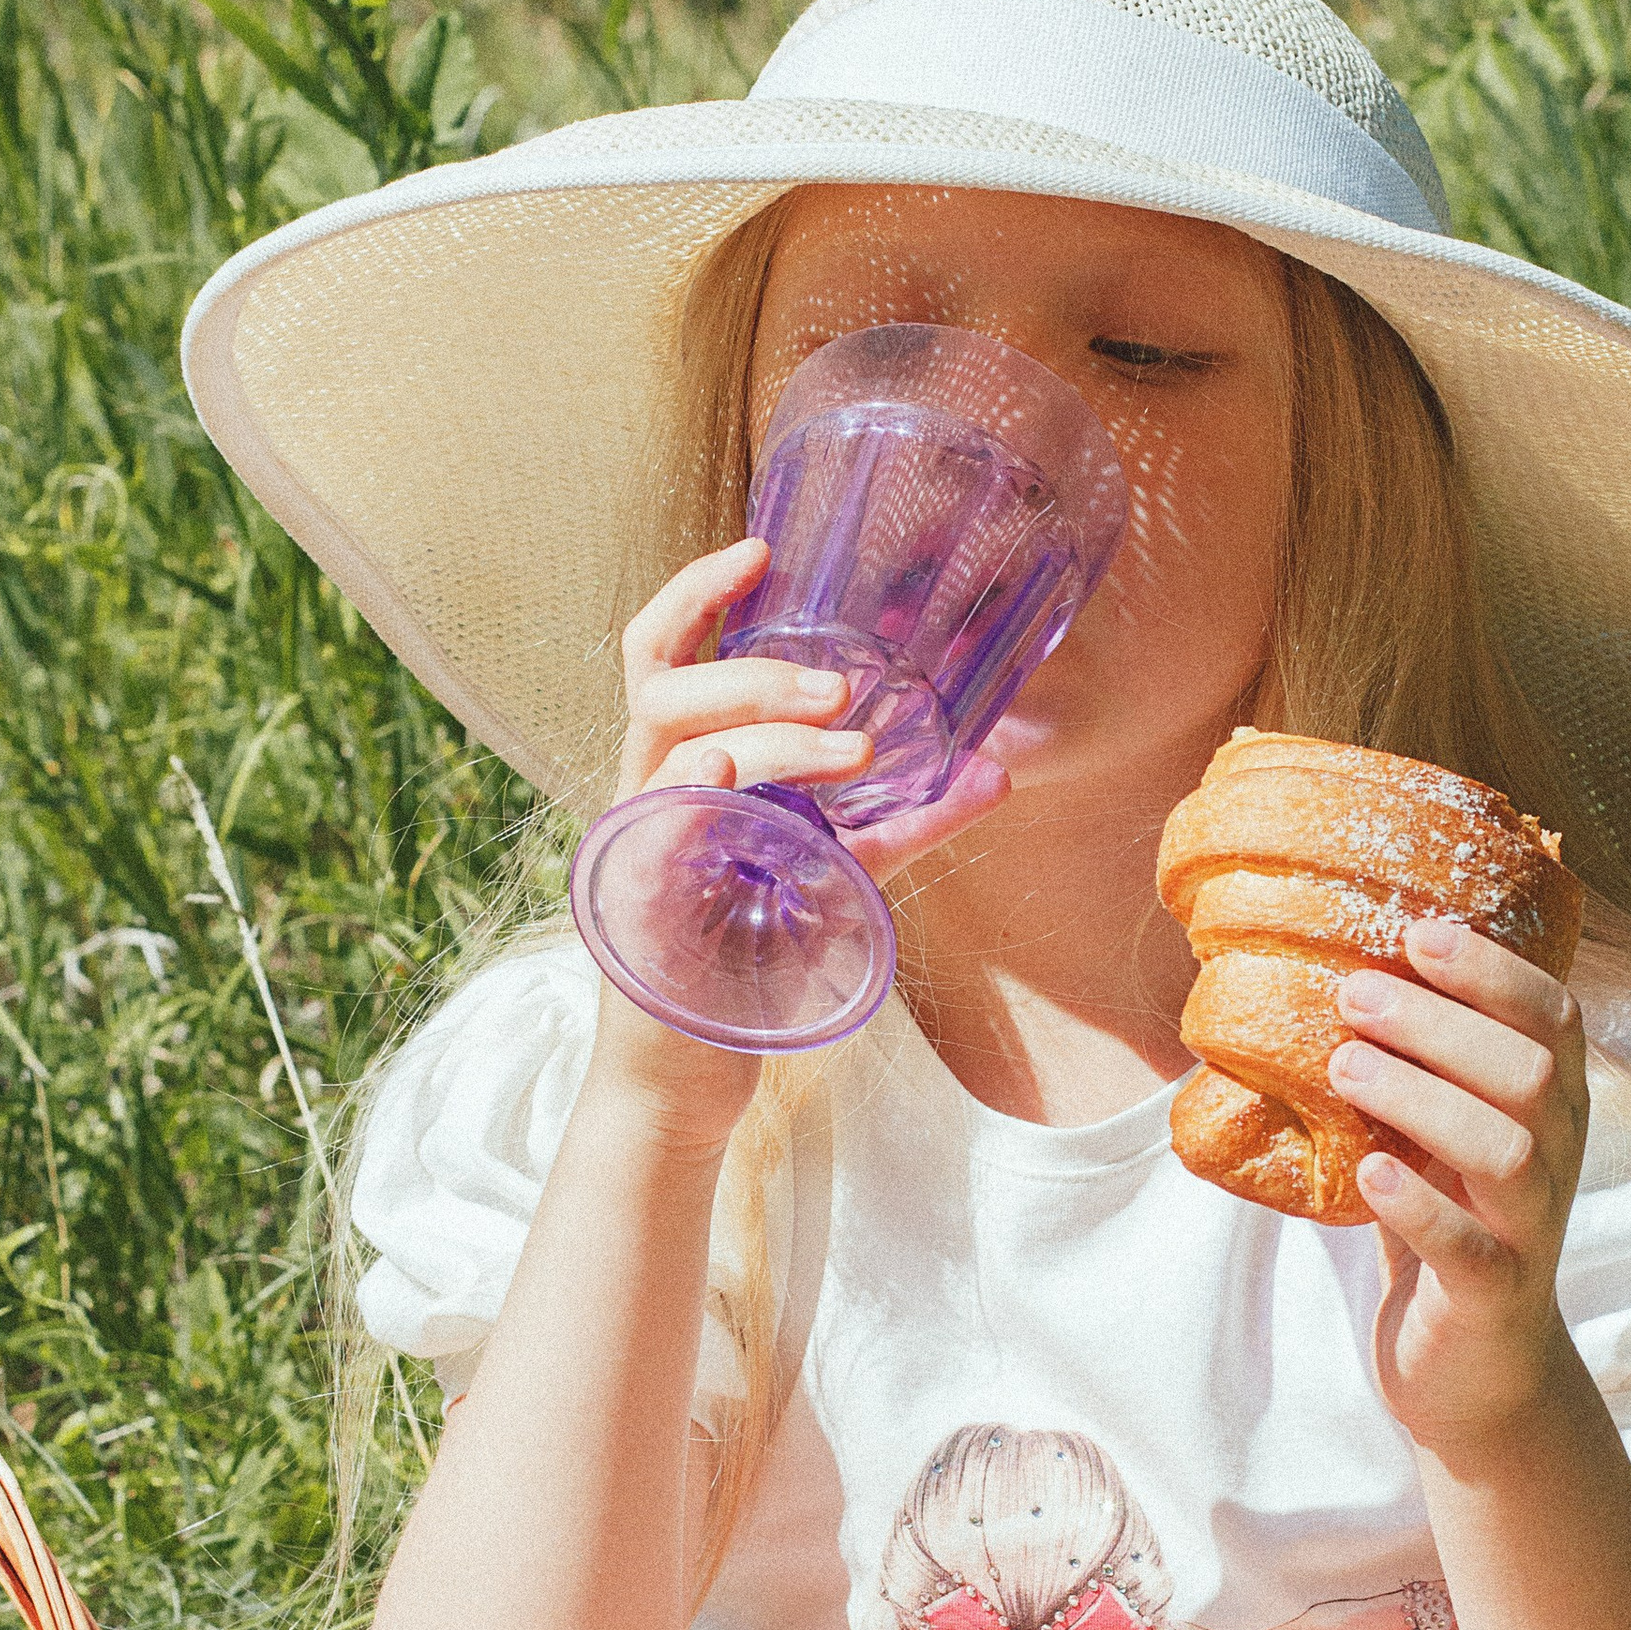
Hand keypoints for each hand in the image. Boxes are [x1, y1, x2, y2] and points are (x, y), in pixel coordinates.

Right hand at [588, 539, 1012, 1145]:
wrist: (689, 1078)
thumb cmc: (750, 962)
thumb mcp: (838, 871)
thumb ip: (905, 819)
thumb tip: (996, 772)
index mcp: (677, 766)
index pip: (662, 653)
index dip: (698, 593)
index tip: (761, 551)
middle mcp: (644, 790)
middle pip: (663, 683)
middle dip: (754, 669)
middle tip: (843, 688)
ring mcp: (634, 842)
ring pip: (674, 745)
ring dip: (762, 731)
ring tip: (850, 747)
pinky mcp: (636, 900)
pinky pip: (661, 824)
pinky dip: (710, 792)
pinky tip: (755, 789)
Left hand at [1326, 917, 1591, 1461]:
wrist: (1475, 1372)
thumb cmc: (1446, 1228)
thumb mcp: (1435, 1139)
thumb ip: (1411, 1070)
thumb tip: (1328, 974)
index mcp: (1550, 1111)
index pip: (1554, 1019)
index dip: (1494, 972)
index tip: (1417, 933)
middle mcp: (1557, 1161)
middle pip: (1532, 1074)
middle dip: (1443, 1024)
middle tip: (1354, 995)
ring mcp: (1530, 1232)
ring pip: (1509, 1152)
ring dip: (1423, 1099)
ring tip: (1344, 1069)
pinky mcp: (1493, 1298)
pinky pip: (1469, 1249)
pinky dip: (1419, 1206)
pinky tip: (1369, 1173)